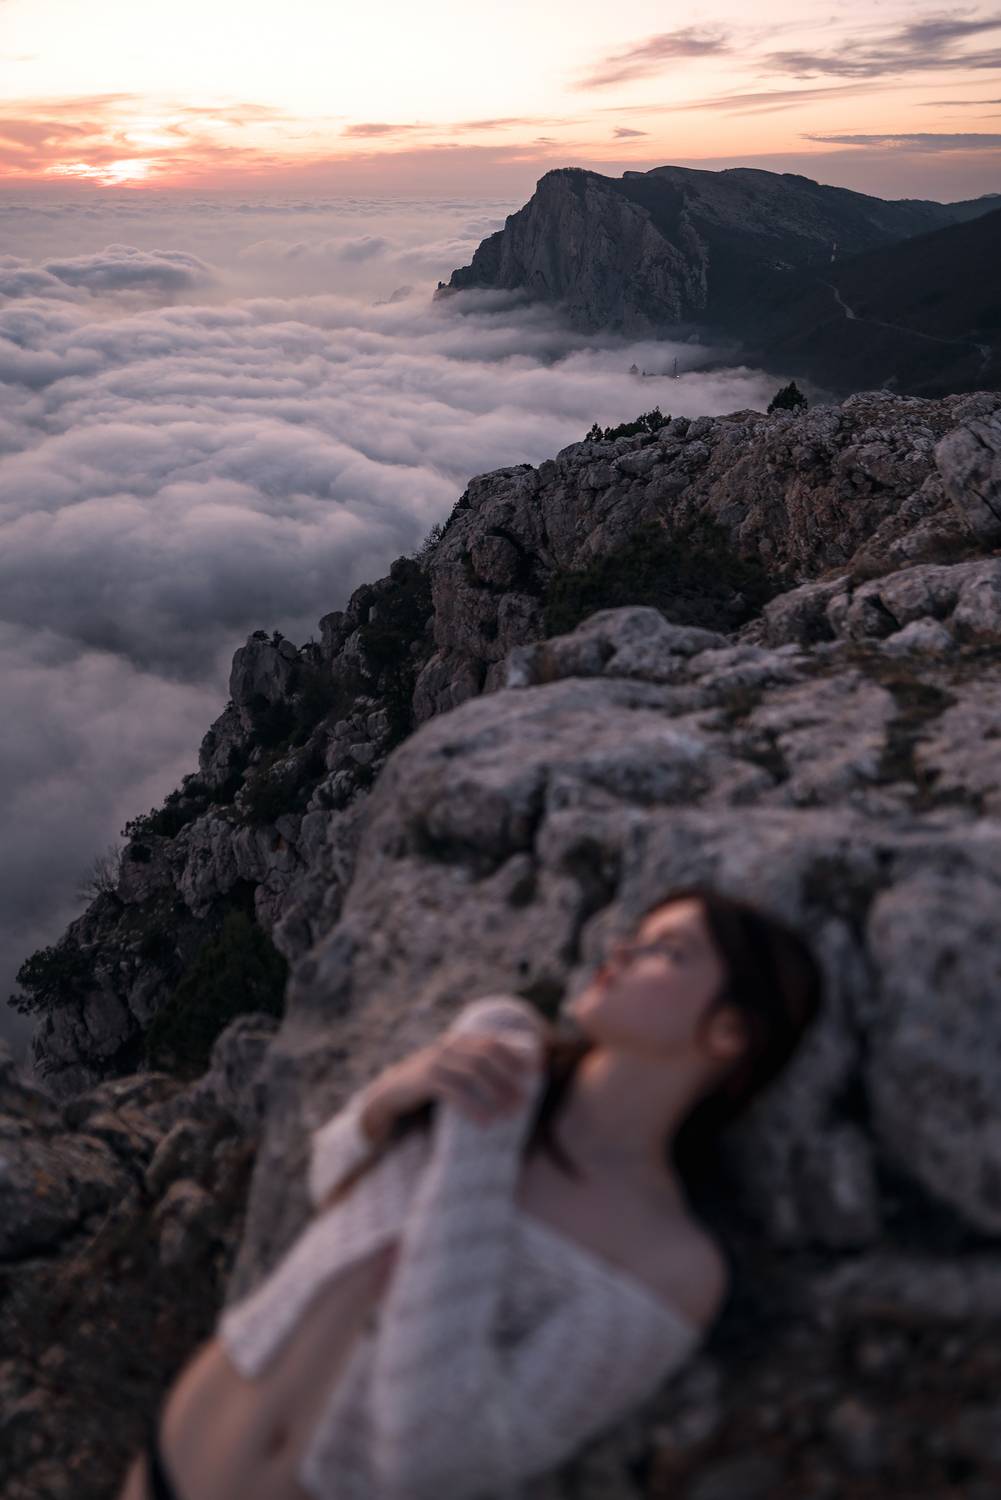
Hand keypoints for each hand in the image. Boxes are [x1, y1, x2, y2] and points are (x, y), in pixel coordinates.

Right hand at [369, 1031, 539, 1129]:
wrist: (392, 1092)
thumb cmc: (432, 1085)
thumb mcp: (455, 1071)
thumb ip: (477, 1069)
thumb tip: (515, 1083)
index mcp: (460, 1041)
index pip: (493, 1043)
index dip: (516, 1055)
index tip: (536, 1071)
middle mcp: (448, 1047)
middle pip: (486, 1057)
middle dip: (508, 1079)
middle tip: (524, 1102)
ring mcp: (436, 1061)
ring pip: (472, 1073)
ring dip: (495, 1094)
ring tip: (509, 1114)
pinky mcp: (425, 1080)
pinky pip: (454, 1092)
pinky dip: (472, 1108)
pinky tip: (485, 1123)